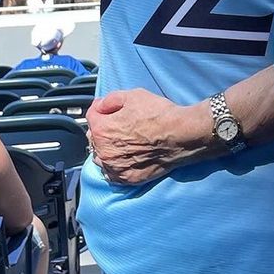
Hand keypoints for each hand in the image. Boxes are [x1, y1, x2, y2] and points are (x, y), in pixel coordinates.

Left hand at [87, 90, 211, 185]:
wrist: (181, 135)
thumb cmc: (159, 115)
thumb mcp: (133, 95)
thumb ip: (109, 99)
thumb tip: (100, 106)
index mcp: (101, 129)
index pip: (91, 116)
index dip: (102, 110)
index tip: (111, 109)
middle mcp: (103, 151)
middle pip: (94, 138)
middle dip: (103, 130)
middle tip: (119, 126)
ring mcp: (114, 167)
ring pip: (101, 158)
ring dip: (107, 150)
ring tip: (122, 143)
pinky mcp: (126, 179)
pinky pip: (112, 173)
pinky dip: (115, 166)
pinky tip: (125, 158)